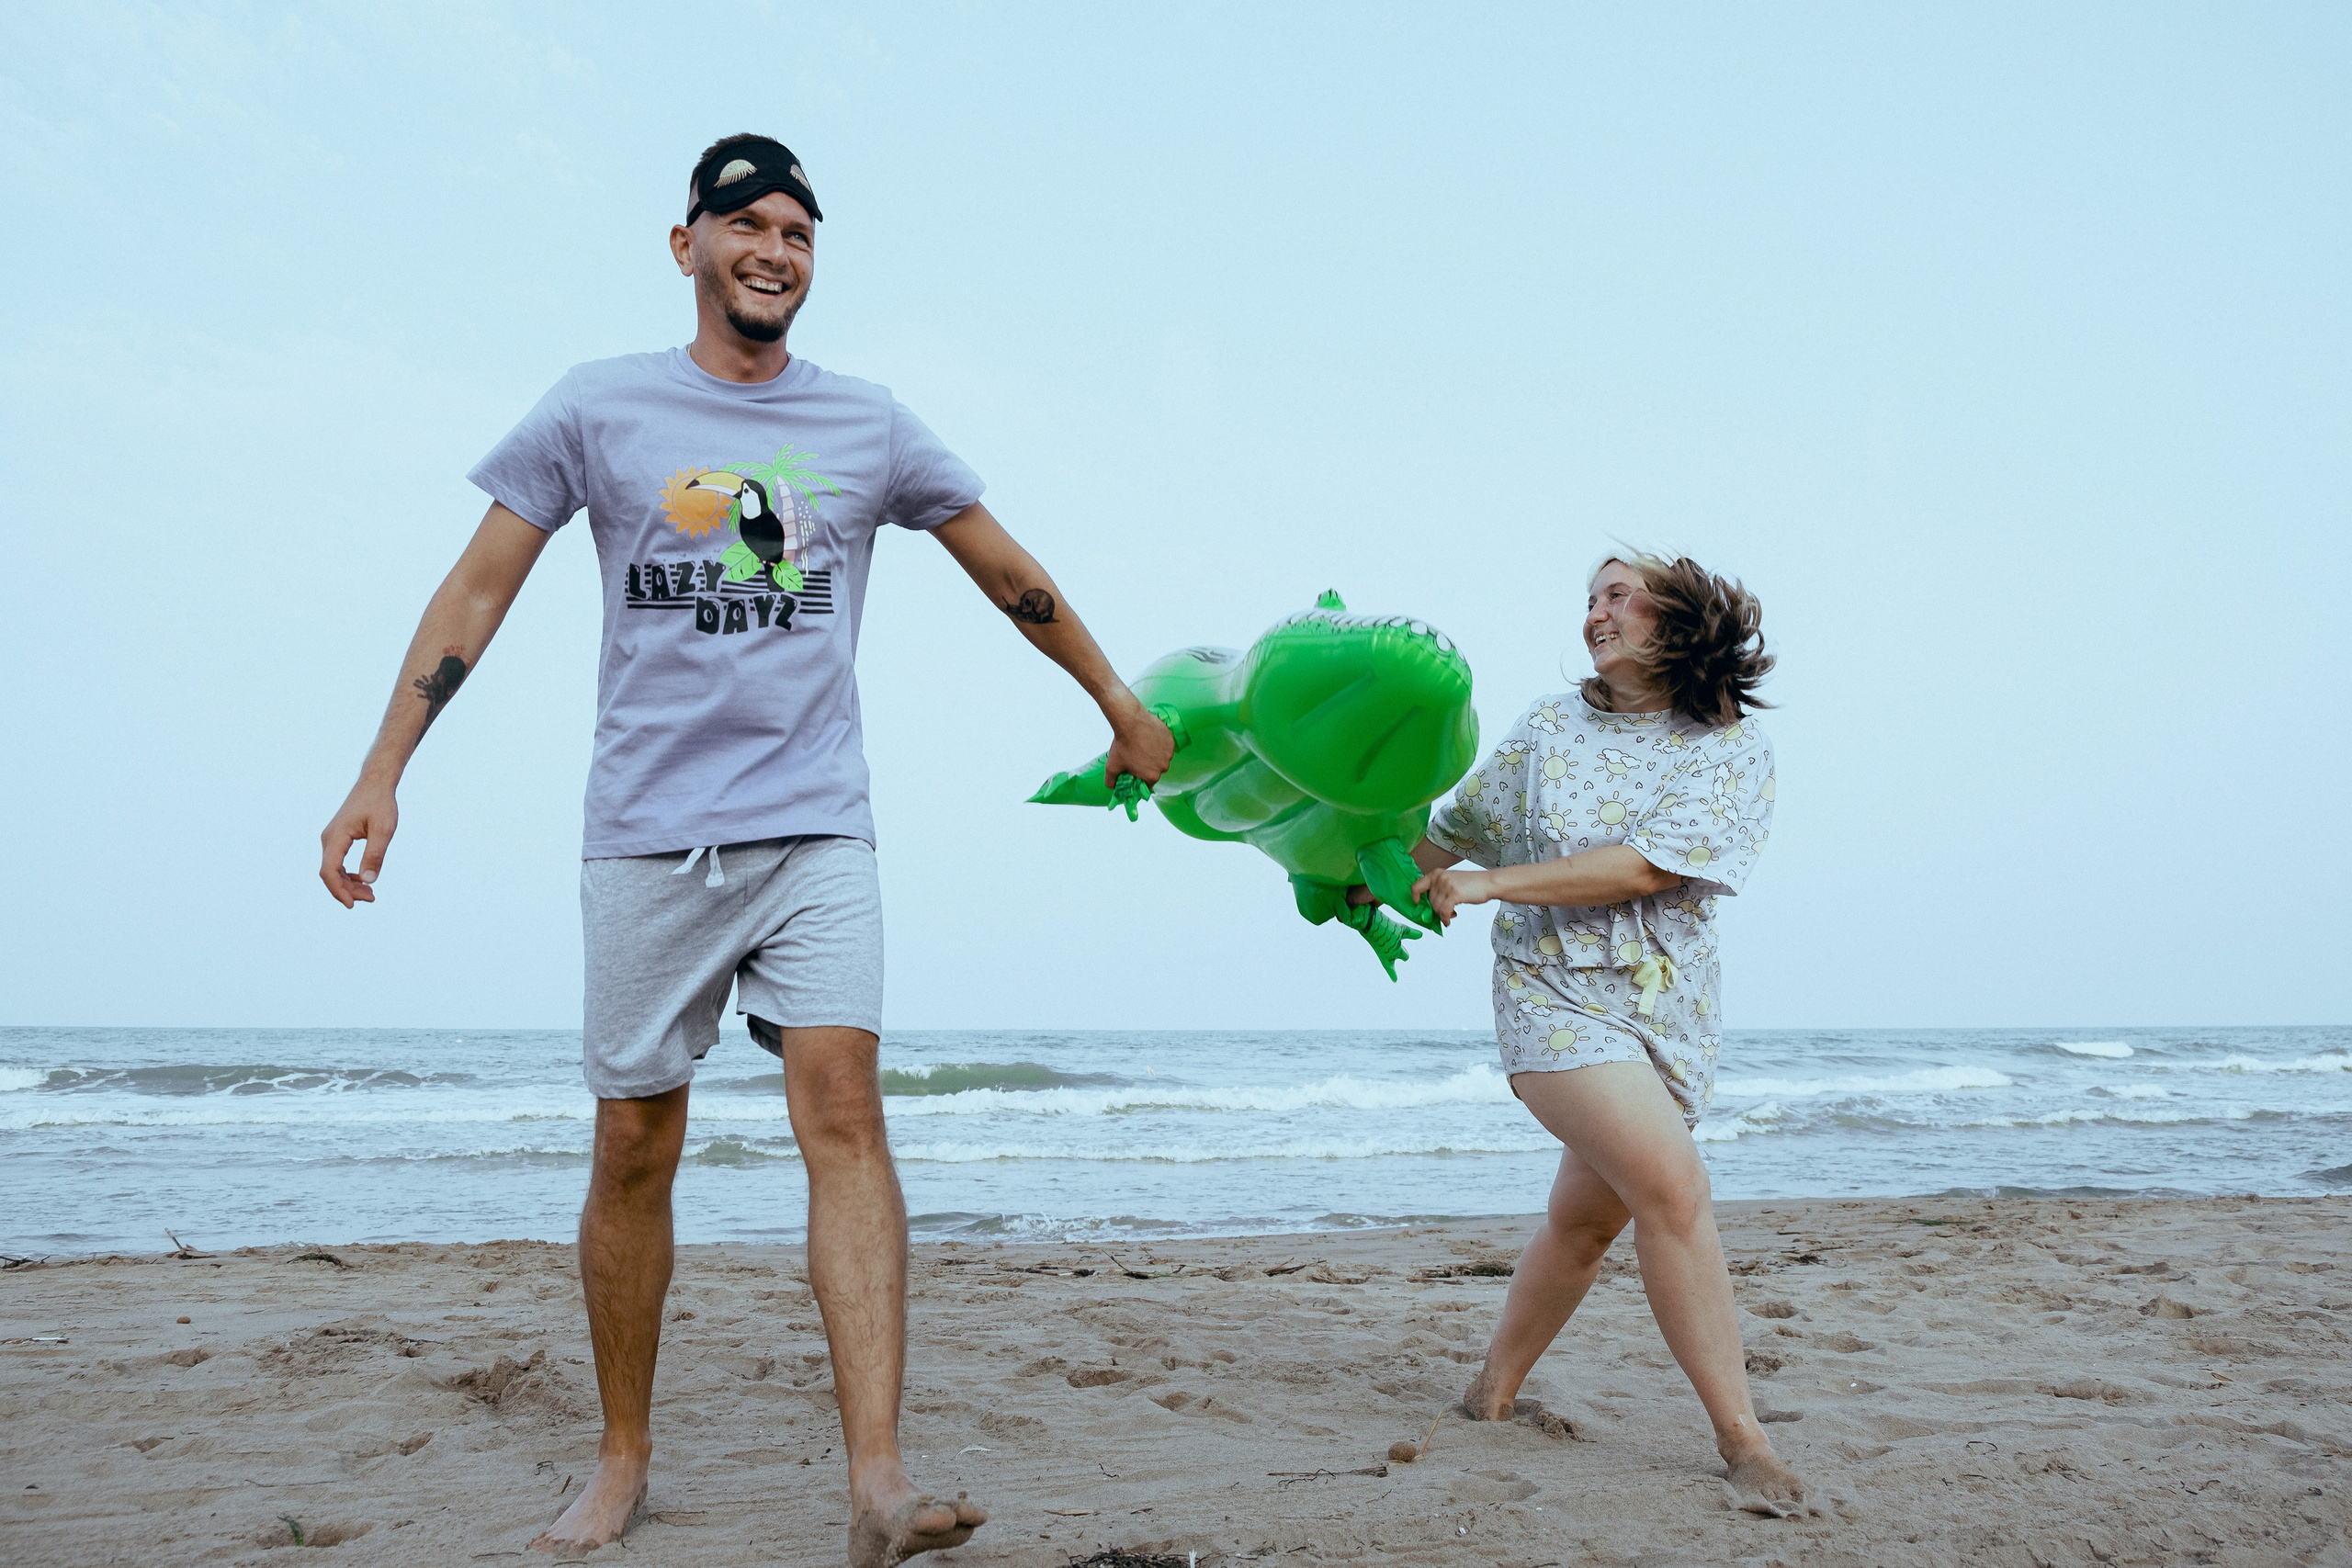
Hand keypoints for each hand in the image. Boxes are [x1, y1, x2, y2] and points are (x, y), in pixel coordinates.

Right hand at [320, 779, 397, 907]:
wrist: (375, 784)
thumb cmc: (380, 803)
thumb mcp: (383, 830)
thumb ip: (375, 854)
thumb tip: (368, 881)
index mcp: (336, 837)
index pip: (329, 871)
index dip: (338, 890)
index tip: (352, 905)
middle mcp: (329, 839)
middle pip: (330, 873)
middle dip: (347, 890)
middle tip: (371, 898)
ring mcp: (332, 839)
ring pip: (333, 870)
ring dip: (348, 884)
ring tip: (370, 893)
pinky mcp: (338, 839)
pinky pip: (337, 863)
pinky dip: (348, 875)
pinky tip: (363, 880)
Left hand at [1101, 697, 1174, 787]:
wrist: (1131, 721)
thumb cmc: (1123, 744)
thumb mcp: (1112, 767)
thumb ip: (1111, 781)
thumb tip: (1112, 787)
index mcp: (1152, 776)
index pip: (1147, 785)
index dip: (1139, 780)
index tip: (1134, 772)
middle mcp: (1164, 766)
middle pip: (1155, 771)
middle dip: (1147, 766)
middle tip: (1136, 756)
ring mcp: (1169, 752)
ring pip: (1161, 758)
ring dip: (1154, 755)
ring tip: (1142, 746)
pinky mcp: (1171, 740)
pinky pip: (1165, 746)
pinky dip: (1159, 744)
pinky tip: (1149, 738)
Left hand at [1411, 866, 1495, 926]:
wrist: (1488, 883)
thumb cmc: (1471, 884)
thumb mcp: (1451, 881)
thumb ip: (1439, 889)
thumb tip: (1428, 906)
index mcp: (1436, 873)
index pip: (1416, 886)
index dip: (1415, 897)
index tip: (1418, 904)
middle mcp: (1439, 878)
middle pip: (1429, 901)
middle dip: (1436, 910)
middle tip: (1446, 912)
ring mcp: (1446, 885)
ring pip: (1436, 908)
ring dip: (1442, 915)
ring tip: (1451, 914)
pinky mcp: (1454, 894)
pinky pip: (1444, 911)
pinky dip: (1445, 918)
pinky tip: (1449, 920)